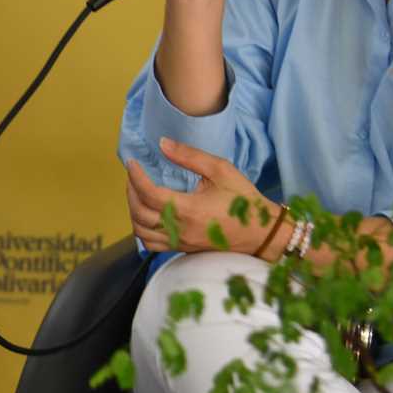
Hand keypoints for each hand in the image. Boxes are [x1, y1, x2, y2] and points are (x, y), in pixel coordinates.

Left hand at [126, 138, 277, 254]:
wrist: (262, 233)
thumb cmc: (244, 201)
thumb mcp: (221, 170)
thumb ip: (190, 156)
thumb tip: (163, 143)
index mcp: (189, 209)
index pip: (149, 194)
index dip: (136, 177)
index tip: (132, 163)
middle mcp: (181, 229)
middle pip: (139, 213)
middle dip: (131, 192)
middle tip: (133, 176)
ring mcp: (181, 242)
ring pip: (141, 232)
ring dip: (133, 212)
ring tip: (137, 194)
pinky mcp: (184, 249)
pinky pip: (152, 244)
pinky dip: (142, 230)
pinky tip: (147, 215)